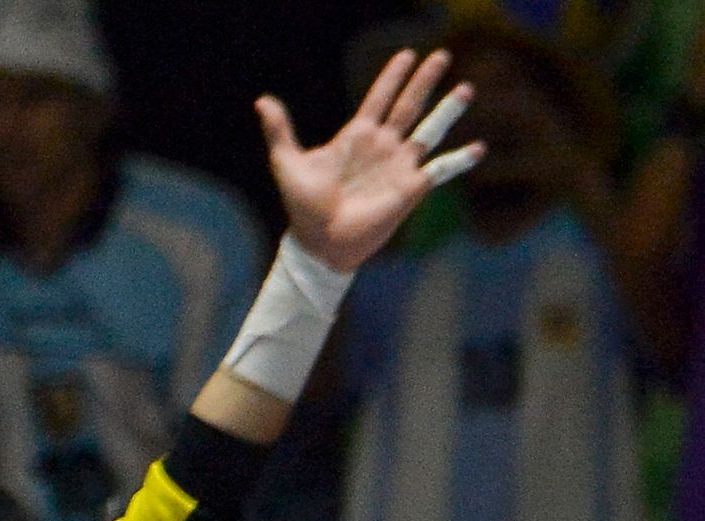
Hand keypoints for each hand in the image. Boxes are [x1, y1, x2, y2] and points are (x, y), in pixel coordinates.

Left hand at [262, 47, 481, 272]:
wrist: (319, 242)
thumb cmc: (303, 207)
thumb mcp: (287, 163)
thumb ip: (280, 131)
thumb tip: (262, 100)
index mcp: (357, 137)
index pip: (379, 99)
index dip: (392, 77)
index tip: (406, 55)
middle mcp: (383, 146)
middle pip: (408, 105)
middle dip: (424, 81)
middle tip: (441, 55)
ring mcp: (400, 165)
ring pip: (430, 129)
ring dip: (448, 110)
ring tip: (467, 88)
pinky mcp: (412, 187)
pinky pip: (442, 170)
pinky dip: (460, 160)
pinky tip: (480, 148)